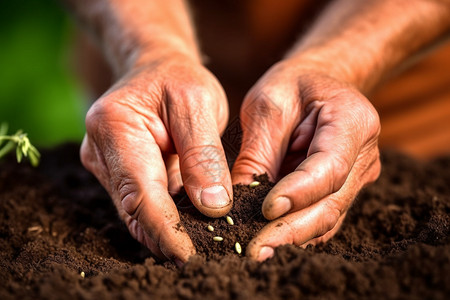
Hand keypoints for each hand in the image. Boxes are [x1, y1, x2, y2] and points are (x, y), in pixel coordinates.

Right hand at [80, 55, 231, 264]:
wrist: (154, 67)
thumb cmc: (177, 79)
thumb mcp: (198, 103)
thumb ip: (203, 155)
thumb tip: (213, 207)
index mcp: (115, 127)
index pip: (140, 193)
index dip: (165, 230)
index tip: (191, 256)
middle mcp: (100, 151)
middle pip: (133, 209)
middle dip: (167, 238)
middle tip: (203, 259)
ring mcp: (105, 165)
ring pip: (135, 212)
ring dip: (166, 232)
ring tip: (202, 248)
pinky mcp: (117, 173)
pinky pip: (141, 203)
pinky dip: (164, 218)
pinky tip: (190, 228)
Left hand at [232, 59, 380, 260]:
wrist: (317, 82)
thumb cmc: (291, 86)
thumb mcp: (266, 106)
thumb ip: (257, 153)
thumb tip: (235, 203)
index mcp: (353, 121)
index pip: (329, 166)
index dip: (299, 192)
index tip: (265, 210)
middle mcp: (364, 154)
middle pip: (331, 202)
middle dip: (292, 229)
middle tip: (257, 250)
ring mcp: (357, 176)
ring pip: (327, 217)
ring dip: (292, 237)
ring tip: (258, 252)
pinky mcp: (342, 190)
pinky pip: (321, 217)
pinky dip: (296, 231)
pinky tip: (270, 242)